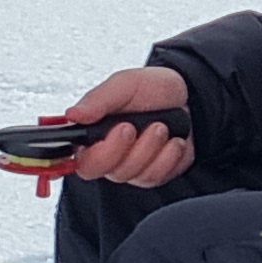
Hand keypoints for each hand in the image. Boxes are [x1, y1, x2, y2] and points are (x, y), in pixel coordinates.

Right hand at [63, 65, 194, 187]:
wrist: (188, 96)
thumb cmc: (151, 89)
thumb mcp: (124, 84)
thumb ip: (98, 100)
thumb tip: (73, 114)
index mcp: (91, 133)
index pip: (74, 158)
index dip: (85, 156)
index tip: (103, 137)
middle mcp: (106, 154)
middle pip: (101, 170)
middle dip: (121, 148)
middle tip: (132, 126)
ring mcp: (129, 167)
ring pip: (131, 174)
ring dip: (150, 148)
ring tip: (161, 126)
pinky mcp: (152, 175)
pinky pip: (154, 177)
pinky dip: (168, 157)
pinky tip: (173, 141)